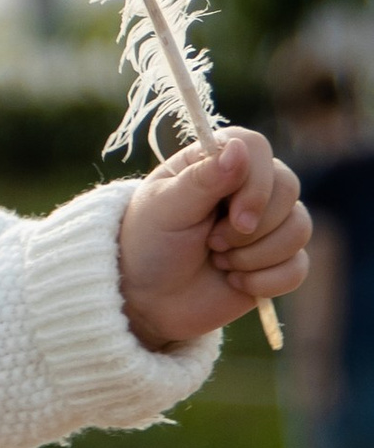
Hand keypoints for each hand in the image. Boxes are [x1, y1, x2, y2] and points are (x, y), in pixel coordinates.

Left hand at [118, 128, 309, 350]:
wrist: (148, 298)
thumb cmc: (149, 244)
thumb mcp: (166, 208)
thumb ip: (203, 178)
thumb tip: (239, 149)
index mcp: (216, 162)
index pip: (257, 149)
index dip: (256, 184)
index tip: (236, 218)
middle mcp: (249, 187)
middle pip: (288, 187)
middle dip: (252, 227)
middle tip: (213, 243)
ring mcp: (268, 224)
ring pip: (300, 228)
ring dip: (256, 255)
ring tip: (219, 261)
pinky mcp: (278, 260)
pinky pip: (299, 266)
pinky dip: (266, 281)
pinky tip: (235, 282)